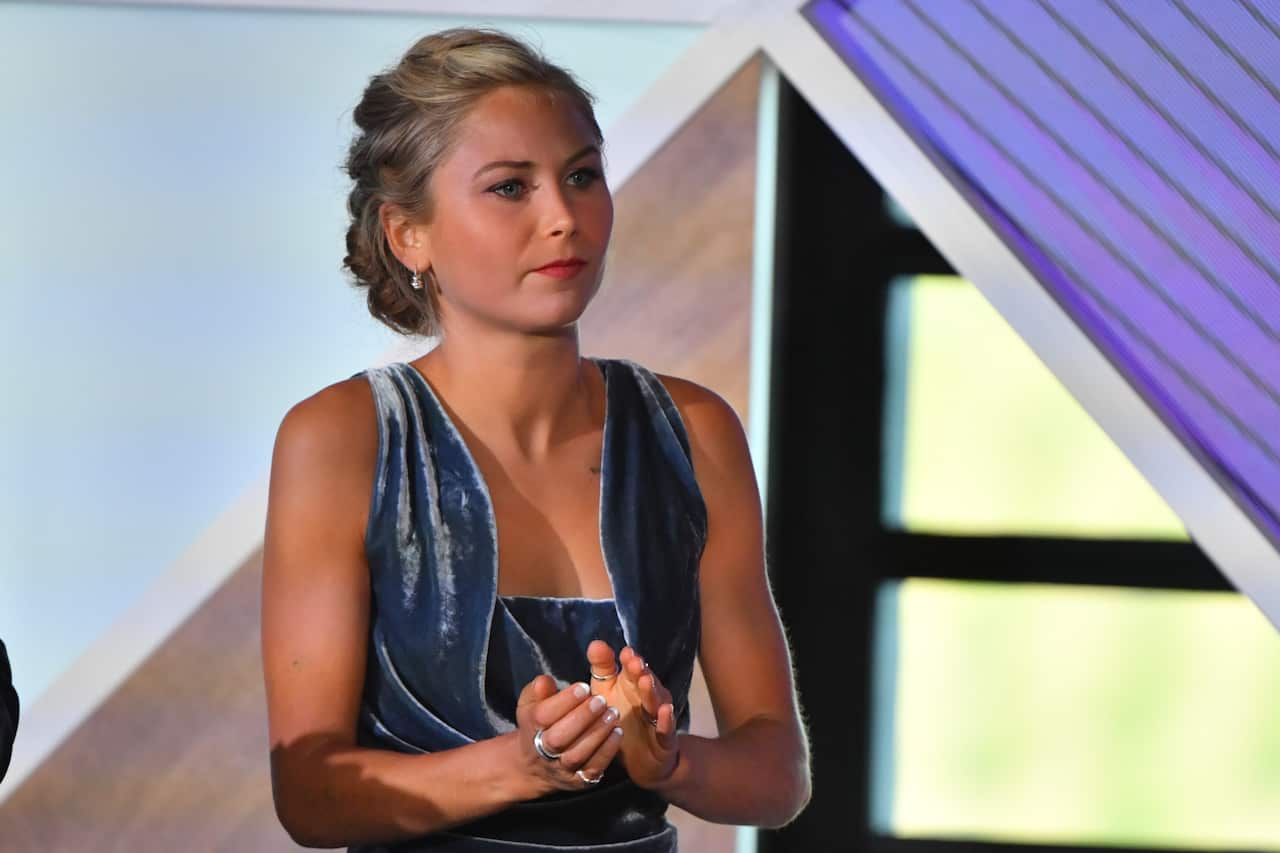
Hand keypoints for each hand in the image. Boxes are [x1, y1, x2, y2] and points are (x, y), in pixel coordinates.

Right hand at [513, 673, 622, 795]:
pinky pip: (593, 769)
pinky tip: (617, 732)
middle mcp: (543, 752)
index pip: (544, 716)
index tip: (583, 687)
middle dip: (582, 717)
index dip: (564, 701)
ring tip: (613, 713)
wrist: (535, 764)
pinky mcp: (578, 781)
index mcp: (531, 728)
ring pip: (577, 755)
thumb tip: (545, 681)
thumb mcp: (531, 703)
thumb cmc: (538, 725)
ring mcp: (561, 769)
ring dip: (597, 733)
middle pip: (559, 738)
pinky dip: (607, 751)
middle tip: (601, 700)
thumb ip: (538, 690)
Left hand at [586, 641, 678, 789]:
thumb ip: (602, 668)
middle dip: (641, 672)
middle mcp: (649, 697)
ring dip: (652, 691)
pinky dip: (667, 720)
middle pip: (645, 682)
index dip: (629, 661)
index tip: (624, 652)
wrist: (639, 760)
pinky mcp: (665, 738)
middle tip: (634, 662)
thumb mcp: (607, 692)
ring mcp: (659, 717)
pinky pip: (666, 729)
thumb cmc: (621, 719)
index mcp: (634, 685)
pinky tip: (664, 711)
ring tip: (646, 681)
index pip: (633, 670)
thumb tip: (595, 643)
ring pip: (657, 702)